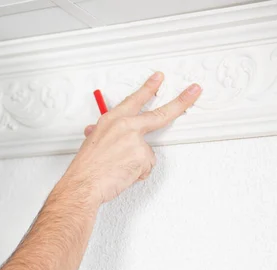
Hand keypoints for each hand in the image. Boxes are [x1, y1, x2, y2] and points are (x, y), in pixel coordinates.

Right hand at [72, 71, 201, 203]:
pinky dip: (136, 173)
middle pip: (160, 114)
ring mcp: (136, 140)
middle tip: (193, 91)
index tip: (158, 79)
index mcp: (112, 120)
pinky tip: (122, 173)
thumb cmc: (86, 167)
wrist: (83, 184)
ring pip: (146, 153)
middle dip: (180, 102)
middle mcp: (125, 126)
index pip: (134, 100)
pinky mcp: (143, 156)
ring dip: (136, 163)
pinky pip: (146, 167)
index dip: (148, 88)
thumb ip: (104, 134)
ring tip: (118, 167)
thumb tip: (101, 134)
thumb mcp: (92, 142)